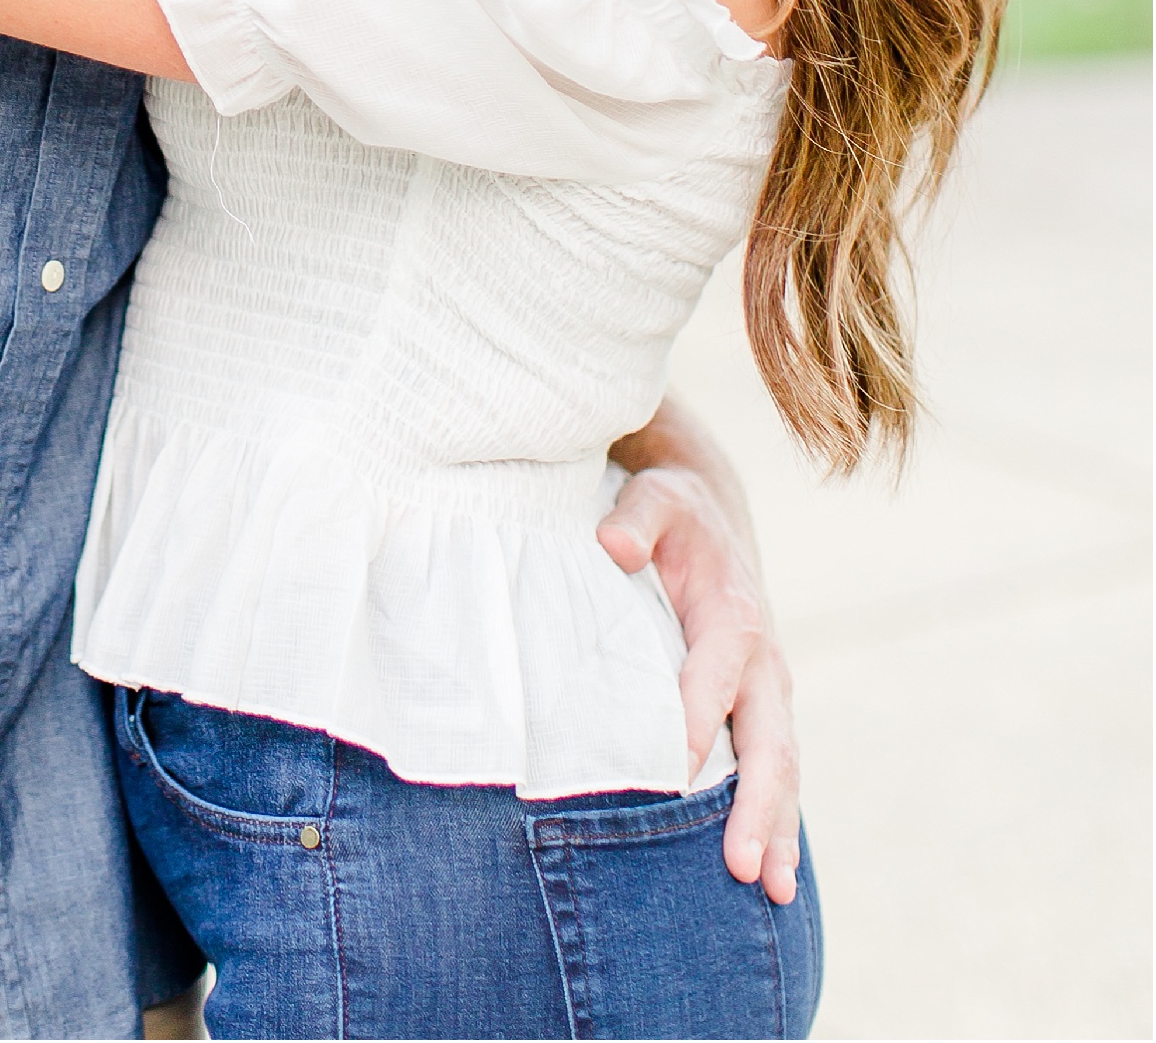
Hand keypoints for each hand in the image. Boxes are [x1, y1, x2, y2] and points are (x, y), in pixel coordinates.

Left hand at [597, 464, 800, 903]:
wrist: (711, 512)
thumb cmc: (674, 513)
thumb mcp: (654, 499)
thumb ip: (634, 520)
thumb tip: (611, 546)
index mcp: (733, 615)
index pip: (714, 678)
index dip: (696, 723)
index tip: (673, 774)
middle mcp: (760, 662)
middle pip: (768, 743)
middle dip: (758, 807)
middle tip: (745, 870)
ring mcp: (765, 691)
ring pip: (780, 768)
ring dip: (779, 829)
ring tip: (772, 892)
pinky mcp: (757, 708)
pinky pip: (773, 769)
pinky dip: (775, 819)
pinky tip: (768, 875)